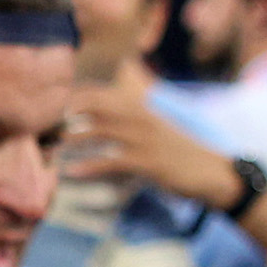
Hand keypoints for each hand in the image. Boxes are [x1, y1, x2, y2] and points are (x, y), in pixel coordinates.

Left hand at [62, 84, 241, 215]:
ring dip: (76, 138)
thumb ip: (139, 118)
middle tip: (53, 122)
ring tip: (58, 146)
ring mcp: (145, 140)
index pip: (110, 92)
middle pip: (101, 105)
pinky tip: (73, 172)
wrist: (212, 173)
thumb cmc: (184, 153)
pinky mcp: (147, 163)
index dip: (84, 95)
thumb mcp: (162, 128)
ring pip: (102, 131)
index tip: (63, 103)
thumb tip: (117, 117)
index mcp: (146, 109)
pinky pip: (112, 162)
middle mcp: (143, 118)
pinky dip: (90, 167)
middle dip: (74, 110)